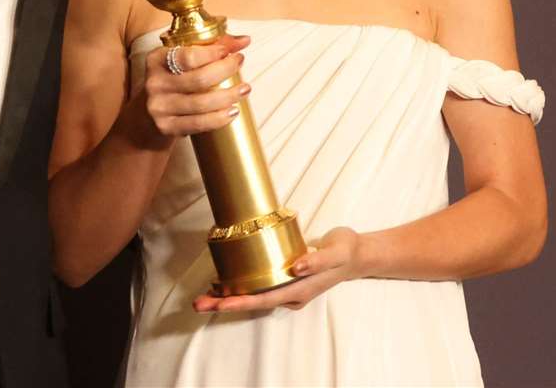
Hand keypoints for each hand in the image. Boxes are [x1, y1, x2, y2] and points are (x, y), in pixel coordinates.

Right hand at [136, 34, 252, 141]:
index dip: (212, 53)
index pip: (187, 56)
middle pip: (198, 79)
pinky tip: (234, 111)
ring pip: (201, 103)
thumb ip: (210, 47)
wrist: (146, 119)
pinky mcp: (166, 127)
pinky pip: (199, 123)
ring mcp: (159, 107)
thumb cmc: (171, 83)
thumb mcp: (180, 63)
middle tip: (240, 63)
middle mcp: (154, 83)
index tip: (231, 51)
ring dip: (228, 96)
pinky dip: (220, 118)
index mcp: (156, 60)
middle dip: (226, 70)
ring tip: (245, 89)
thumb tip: (245, 40)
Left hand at [192, 227, 364, 313]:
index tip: (221, 303)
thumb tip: (295, 268)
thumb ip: (317, 260)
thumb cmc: (345, 250)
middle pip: (253, 301)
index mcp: (300, 289)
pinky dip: (238, 287)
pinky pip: (257, 287)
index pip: (266, 299)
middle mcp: (290, 292)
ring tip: (202, 298)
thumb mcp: (336, 251)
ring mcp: (286, 287)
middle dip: (225, 303)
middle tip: (198, 304)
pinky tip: (222, 283)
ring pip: (253, 296)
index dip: (242, 301)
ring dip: (228, 297)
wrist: (356, 253)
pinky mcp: (283, 278)